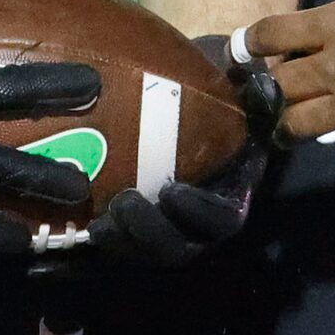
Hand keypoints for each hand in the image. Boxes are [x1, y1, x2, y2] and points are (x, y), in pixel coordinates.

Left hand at [86, 33, 283, 264]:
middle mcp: (196, 221)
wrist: (182, 100)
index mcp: (227, 195)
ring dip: (122, 240)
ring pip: (145, 251)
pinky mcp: (130, 227)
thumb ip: (256, 96)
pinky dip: (94, 243)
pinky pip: (114, 247)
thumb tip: (264, 84)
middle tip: (123, 203)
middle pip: (179, 246)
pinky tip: (71, 231)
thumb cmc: (212, 97)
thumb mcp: (238, 92)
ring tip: (98, 218)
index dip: (200, 213)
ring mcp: (162, 227)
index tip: (173, 191)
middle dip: (151, 233)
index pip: (222, 220)